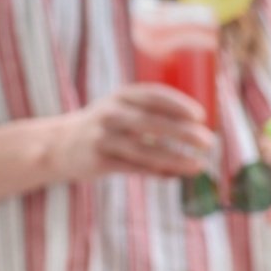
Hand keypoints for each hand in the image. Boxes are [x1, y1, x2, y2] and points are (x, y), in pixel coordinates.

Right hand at [54, 83, 216, 180]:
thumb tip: (198, 128)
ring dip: (175, 159)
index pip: (153, 96)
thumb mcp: (124, 108)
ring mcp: (104, 138)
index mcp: (122, 96)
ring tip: (198, 165)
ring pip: (145, 151)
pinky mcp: (100, 161)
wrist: (61, 144)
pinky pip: (135, 168)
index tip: (201, 115)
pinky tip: (176, 175)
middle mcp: (112, 114)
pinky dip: (158, 173)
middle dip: (183, 133)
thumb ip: (153, 113)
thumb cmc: (106, 125)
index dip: (178, 104)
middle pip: (152, 123)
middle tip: (208, 141)